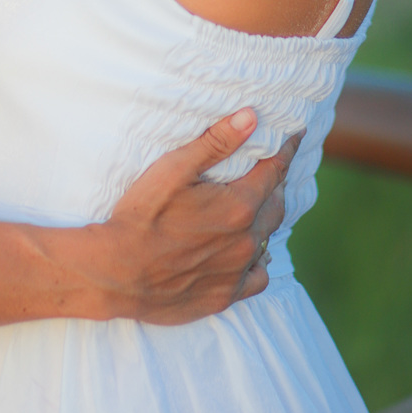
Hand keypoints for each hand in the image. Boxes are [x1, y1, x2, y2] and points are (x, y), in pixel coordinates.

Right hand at [91, 111, 301, 324]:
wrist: (117, 272)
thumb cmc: (141, 215)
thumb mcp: (174, 168)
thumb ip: (216, 142)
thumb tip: (252, 117)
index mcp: (239, 205)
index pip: (275, 170)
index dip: (285, 150)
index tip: (295, 135)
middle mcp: (246, 240)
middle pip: (276, 204)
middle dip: (276, 183)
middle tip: (271, 168)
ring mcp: (237, 271)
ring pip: (267, 240)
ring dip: (265, 220)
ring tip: (258, 207)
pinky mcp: (225, 295)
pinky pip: (258, 277)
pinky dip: (257, 261)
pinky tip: (246, 252)